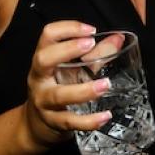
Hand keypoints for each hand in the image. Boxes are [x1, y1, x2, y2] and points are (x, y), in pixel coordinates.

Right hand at [23, 21, 112, 147]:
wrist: (36, 125)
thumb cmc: (58, 88)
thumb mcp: (72, 70)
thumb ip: (96, 55)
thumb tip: (118, 39)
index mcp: (44, 60)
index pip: (48, 36)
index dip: (67, 28)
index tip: (91, 30)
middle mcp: (40, 78)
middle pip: (44, 60)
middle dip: (67, 50)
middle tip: (90, 44)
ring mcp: (44, 102)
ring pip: (59, 95)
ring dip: (83, 90)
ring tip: (105, 85)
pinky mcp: (53, 122)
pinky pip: (70, 121)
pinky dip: (89, 121)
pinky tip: (105, 116)